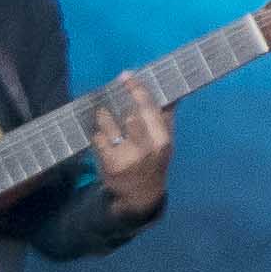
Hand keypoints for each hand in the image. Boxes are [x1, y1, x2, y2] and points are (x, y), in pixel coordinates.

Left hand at [83, 83, 174, 219]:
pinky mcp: (111, 164)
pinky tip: (99, 135)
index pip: (151, 109)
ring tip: (102, 113)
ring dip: (103, 115)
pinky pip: (98, 139)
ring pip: (110, 124)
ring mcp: (129, 156)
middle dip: (119, 101)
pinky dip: (97, 134)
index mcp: (163, 139)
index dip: (138, 90)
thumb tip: (173, 95)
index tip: (127, 75)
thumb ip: (165, 119)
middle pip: (131, 115)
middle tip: (112, 89)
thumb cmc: (153, 162)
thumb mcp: (164, 143)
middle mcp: (148, 147)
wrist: (141, 195)